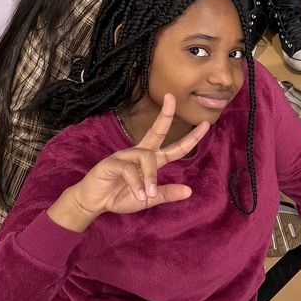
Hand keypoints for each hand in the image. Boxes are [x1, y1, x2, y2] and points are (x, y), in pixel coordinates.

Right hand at [48, 95, 207, 230]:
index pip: (174, 147)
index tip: (206, 124)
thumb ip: (166, 194)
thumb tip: (189, 191)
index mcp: (150, 161)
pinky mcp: (111, 163)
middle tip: (172, 98)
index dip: (190, 138)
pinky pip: (129, 170)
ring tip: (148, 195)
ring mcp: (124, 156)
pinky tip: (138, 195)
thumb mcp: (148, 199)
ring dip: (150, 178)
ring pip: (146, 158)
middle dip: (165, 115)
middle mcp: (138, 153)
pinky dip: (136, 184)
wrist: (94, 202)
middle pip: (156, 131)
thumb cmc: (120, 196)